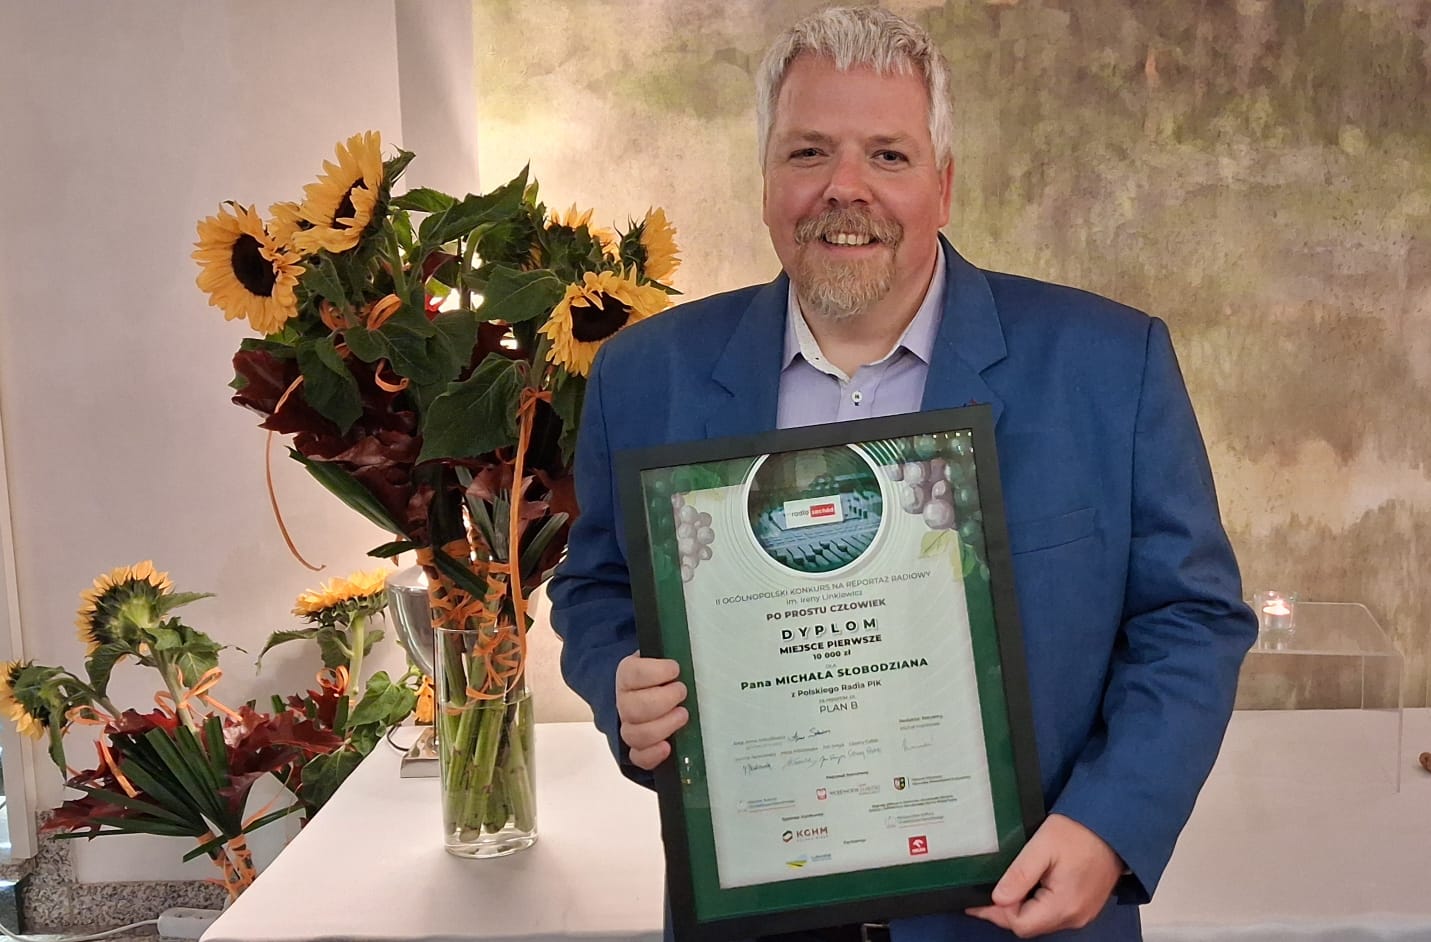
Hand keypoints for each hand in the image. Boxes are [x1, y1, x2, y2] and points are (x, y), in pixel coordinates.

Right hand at [616, 654, 688, 769]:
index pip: (632, 673)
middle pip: (633, 707)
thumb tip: (688, 646)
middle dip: (662, 700)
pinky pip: (638, 757)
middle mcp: (624, 702)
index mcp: (628, 675)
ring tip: (682, 715)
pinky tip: (668, 747)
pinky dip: (652, 755)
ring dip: (662, 726)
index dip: (655, 672)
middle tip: (682, 692)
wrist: (650, 693)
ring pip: (635, 734)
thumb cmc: (665, 676)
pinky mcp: (638, 748)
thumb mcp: (665, 658)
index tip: (675, 669)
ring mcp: (629, 726)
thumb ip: (673, 652)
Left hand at [965, 813, 1122, 937]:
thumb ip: (1019, 875)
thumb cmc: (1080, 832)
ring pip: (1041, 921)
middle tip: (986, 892)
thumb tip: (997, 899)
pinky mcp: (1085, 905)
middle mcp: (1075, 916)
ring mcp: (1082, 913)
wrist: (1113, 826)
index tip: (979, 899)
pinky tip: (1028, 886)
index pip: (1020, 924)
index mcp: (1064, 905)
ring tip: (1005, 886)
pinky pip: (1054, 913)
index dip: (997, 912)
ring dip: (1021, 908)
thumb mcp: (1042, 846)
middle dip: (1006, 912)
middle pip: (1030, 925)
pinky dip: (1037, 904)